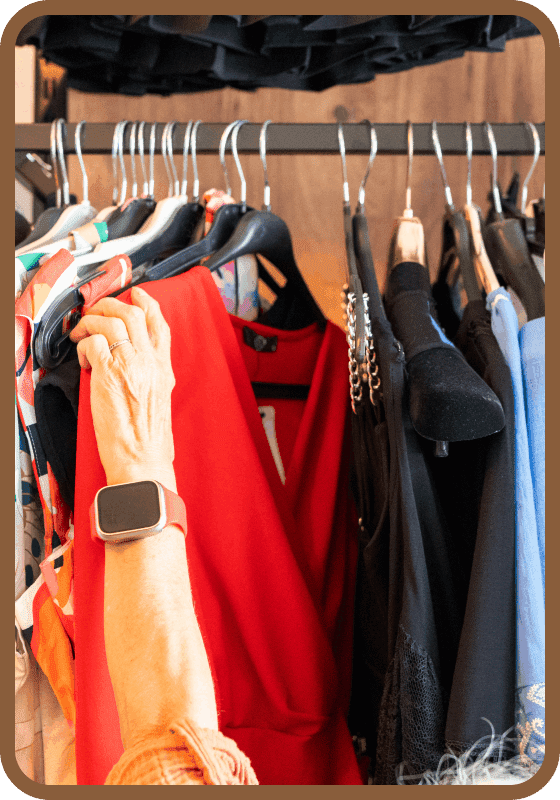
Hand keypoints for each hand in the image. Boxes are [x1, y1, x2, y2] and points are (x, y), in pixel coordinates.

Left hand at [70, 286, 176, 490]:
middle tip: (96, 312)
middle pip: (133, 313)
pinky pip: (93, 342)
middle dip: (110, 304)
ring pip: (111, 321)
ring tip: (82, 333)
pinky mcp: (109, 375)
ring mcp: (131, 366)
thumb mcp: (160, 400)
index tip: (137, 294)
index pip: (160, 324)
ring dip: (91, 321)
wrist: (143, 461)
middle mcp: (150, 363)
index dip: (147, 302)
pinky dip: (83, 344)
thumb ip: (151, 376)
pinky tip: (83, 357)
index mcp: (164, 369)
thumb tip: (135, 362)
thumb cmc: (149, 440)